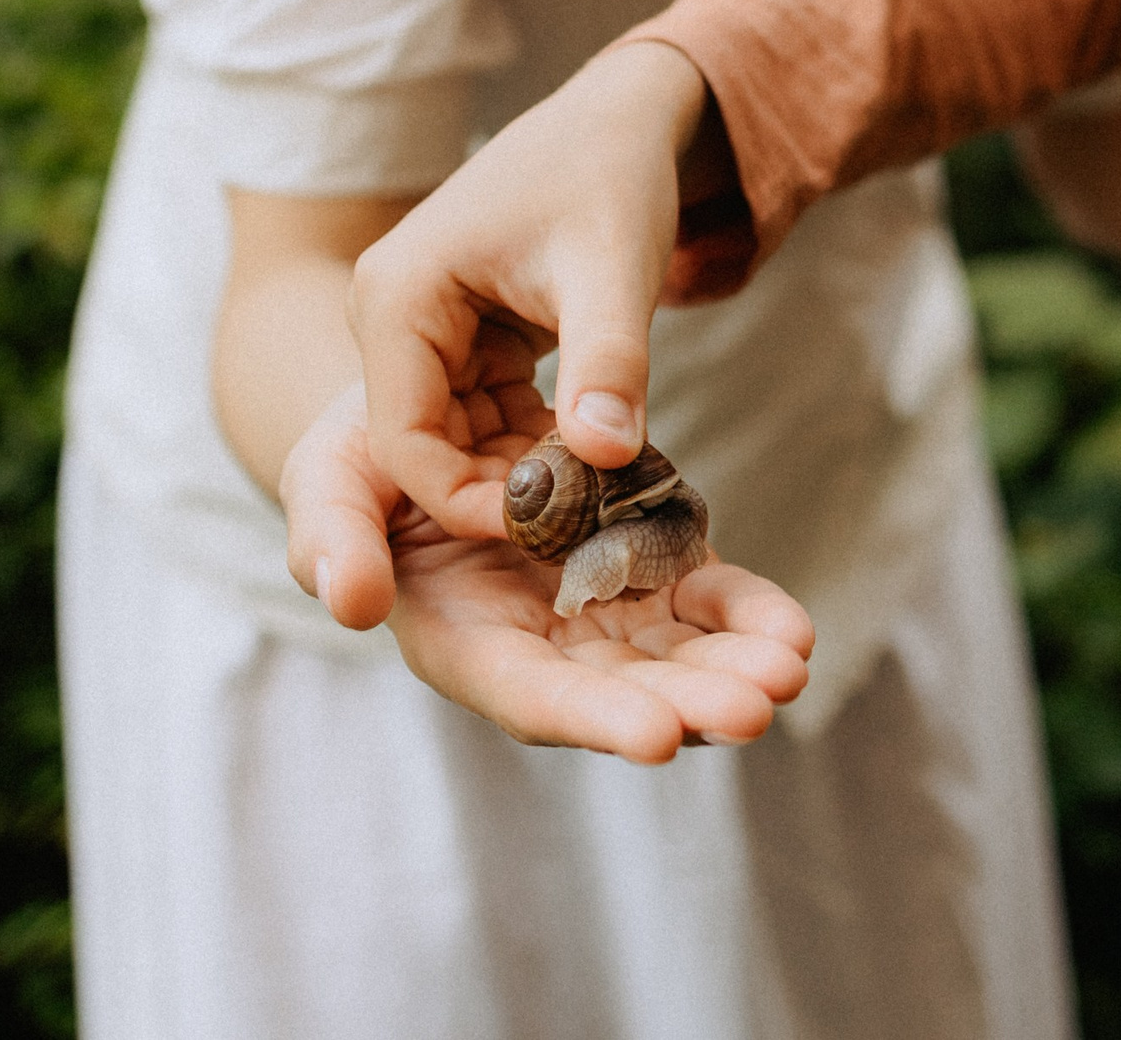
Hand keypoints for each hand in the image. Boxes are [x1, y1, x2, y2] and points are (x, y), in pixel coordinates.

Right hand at [278, 368, 813, 759]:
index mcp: (455, 630)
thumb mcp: (330, 471)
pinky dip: (743, 612)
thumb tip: (352, 604)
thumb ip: (333, 532)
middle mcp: (532, 636)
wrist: (429, 384)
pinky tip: (790, 627)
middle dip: (685, 700)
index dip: (586, 717)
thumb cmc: (361, 439)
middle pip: (614, 688)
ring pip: (670, 651)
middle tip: (757, 703)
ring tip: (788, 664)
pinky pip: (699, 593)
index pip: (523, 691)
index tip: (657, 736)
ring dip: (729, 664)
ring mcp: (594, 602)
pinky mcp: (642, 558)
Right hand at [347, 41, 719, 535]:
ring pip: (457, 443)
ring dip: (521, 477)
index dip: (470, 501)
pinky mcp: (461, 343)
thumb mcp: (613, 267)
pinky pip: (484, 421)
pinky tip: (595, 463)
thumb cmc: (610, 176)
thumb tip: (609, 457)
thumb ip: (609, 361)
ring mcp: (421, 333)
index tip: (553, 531)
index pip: (404, 442)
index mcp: (396, 300)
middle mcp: (391, 319)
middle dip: (499, 495)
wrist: (624, 121)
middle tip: (586, 529)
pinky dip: (534, 448)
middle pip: (423, 450)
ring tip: (600, 501)